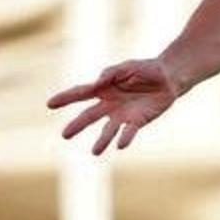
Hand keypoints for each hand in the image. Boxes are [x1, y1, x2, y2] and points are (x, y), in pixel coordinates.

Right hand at [48, 58, 179, 154]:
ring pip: (108, 130)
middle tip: (65, 134)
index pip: (80, 94)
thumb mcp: (125, 67)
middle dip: (77, 125)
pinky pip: (129, 131)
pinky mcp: (138, 120)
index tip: (50, 104)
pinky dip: (125, 137)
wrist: (168, 77)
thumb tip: (96, 83)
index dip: (65, 98)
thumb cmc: (144, 69)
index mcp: (102, 89)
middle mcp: (109, 105)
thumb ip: (110, 74)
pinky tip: (120, 145)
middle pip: (89, 116)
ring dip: (102, 141)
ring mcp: (123, 115)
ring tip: (95, 152)